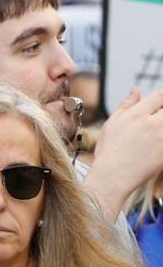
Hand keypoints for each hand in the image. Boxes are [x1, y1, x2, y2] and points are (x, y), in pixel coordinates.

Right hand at [83, 88, 162, 217]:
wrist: (113, 177)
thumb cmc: (109, 151)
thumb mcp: (111, 124)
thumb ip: (126, 105)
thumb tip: (137, 89)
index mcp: (137, 114)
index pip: (160, 96)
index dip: (161, 98)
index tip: (158, 105)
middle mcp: (152, 124)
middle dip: (162, 113)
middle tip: (155, 122)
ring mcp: (162, 139)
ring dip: (161, 126)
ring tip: (154, 133)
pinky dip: (162, 139)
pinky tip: (154, 145)